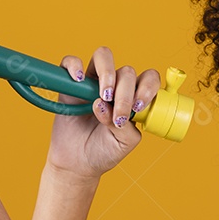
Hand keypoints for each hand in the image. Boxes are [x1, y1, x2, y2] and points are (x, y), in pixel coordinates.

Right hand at [46, 46, 160, 179]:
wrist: (77, 164)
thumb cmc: (104, 152)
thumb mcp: (124, 143)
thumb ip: (125, 125)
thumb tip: (106, 105)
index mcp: (133, 98)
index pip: (148, 78)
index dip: (147, 87)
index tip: (138, 106)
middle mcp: (115, 86)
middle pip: (126, 71)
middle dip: (125, 93)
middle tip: (118, 115)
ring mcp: (93, 83)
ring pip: (103, 56)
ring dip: (107, 74)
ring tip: (102, 97)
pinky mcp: (71, 85)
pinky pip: (70, 62)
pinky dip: (74, 66)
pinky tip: (78, 80)